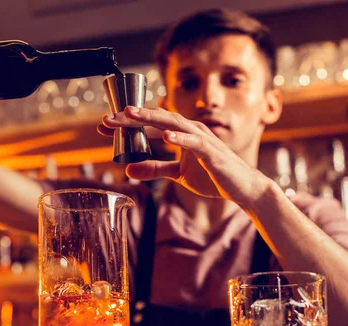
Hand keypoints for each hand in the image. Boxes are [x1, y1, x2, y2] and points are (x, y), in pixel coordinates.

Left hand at [98, 106, 272, 207]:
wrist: (242, 188)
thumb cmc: (212, 177)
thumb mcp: (178, 174)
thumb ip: (155, 169)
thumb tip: (128, 170)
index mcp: (181, 133)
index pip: (150, 124)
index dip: (127, 124)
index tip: (105, 125)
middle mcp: (190, 130)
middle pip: (157, 118)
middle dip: (131, 118)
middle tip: (108, 119)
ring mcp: (202, 139)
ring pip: (173, 123)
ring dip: (151, 118)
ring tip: (131, 115)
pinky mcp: (212, 152)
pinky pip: (194, 142)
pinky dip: (179, 137)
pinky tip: (165, 135)